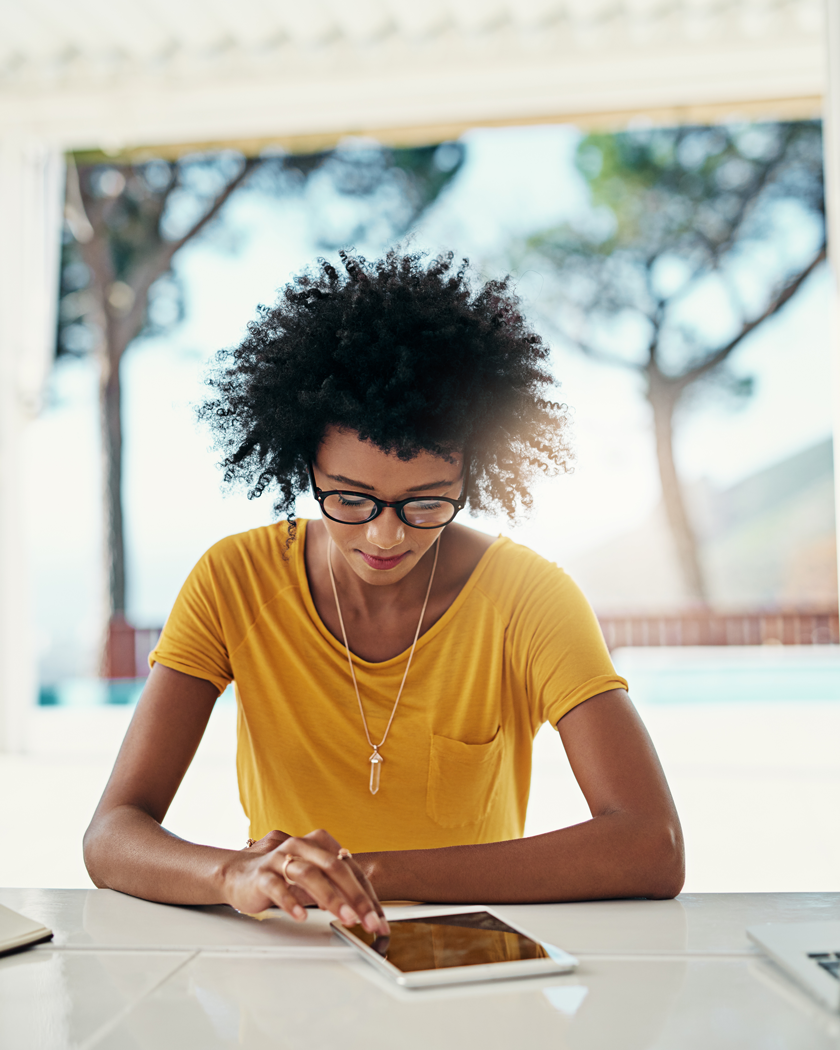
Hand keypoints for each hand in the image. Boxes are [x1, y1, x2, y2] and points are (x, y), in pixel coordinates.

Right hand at [220, 829, 388, 934]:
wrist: (241, 875)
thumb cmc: (283, 876)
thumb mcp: (314, 878)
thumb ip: (338, 889)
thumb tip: (366, 913)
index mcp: (319, 844)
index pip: (350, 869)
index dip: (367, 895)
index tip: (378, 919)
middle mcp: (302, 846)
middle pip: (334, 867)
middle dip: (355, 896)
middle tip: (368, 920)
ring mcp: (281, 859)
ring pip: (309, 875)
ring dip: (331, 897)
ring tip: (346, 918)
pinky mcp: (262, 875)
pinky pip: (278, 887)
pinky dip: (291, 902)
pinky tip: (302, 916)